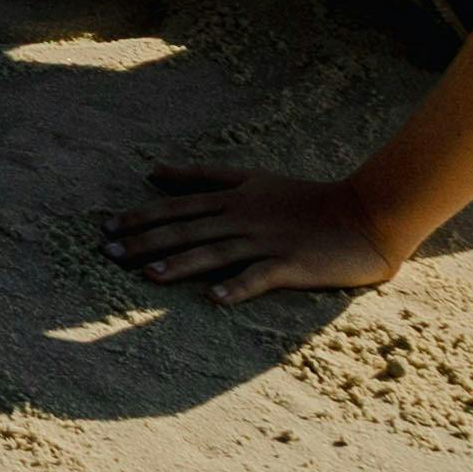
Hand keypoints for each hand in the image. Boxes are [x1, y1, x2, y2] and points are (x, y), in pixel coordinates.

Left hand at [108, 163, 405, 302]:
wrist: (366, 214)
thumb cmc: (307, 199)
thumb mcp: (252, 178)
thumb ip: (204, 177)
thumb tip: (154, 171)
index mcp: (234, 199)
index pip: (178, 206)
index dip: (141, 216)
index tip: (106, 227)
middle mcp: (243, 218)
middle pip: (186, 229)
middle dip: (145, 241)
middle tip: (108, 253)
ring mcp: (267, 242)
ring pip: (215, 252)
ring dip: (180, 264)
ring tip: (148, 276)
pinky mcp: (292, 264)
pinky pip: (260, 277)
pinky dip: (238, 287)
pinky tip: (214, 300)